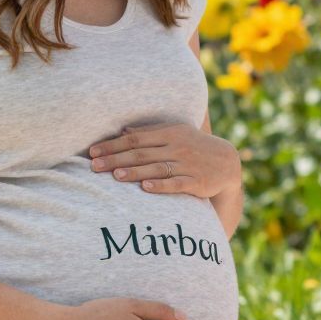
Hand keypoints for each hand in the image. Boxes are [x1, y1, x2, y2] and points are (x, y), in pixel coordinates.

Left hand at [89, 123, 240, 201]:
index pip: (135, 139)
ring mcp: (187, 165)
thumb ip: (150, 133)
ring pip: (156, 168)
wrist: (227, 163)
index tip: (93, 152)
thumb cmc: (194, 147)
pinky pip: (176, 183)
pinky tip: (146, 188)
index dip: (113, 145)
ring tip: (115, 176)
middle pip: (142, 153)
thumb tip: (123, 131)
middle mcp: (177, 147)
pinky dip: (161, 185)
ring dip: (135, 172)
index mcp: (170, 133)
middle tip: (94, 166)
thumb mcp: (176, 134)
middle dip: (116, 159)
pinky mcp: (196, 182)